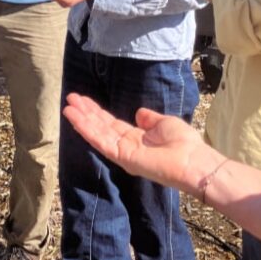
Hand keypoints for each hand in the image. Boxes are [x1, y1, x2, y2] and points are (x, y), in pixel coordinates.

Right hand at [62, 92, 213, 196]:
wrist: (192, 161)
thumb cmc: (184, 143)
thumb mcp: (165, 123)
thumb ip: (150, 119)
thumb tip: (139, 112)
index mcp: (136, 137)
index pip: (111, 123)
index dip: (97, 111)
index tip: (83, 99)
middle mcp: (125, 145)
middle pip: (100, 126)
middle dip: (85, 112)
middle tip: (70, 98)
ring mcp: (121, 152)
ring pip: (97, 133)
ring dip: (81, 119)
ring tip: (67, 106)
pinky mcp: (121, 156)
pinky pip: (100, 140)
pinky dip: (87, 129)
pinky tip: (76, 118)